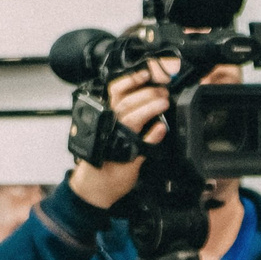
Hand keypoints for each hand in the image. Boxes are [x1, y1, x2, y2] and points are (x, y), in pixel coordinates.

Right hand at [67, 62, 177, 209]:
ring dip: (149, 106)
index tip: (146, 72)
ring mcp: (116, 139)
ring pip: (131, 116)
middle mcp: (109, 124)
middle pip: (126, 101)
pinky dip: (152, 135)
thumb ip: (132, 118)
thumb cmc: (106, 159)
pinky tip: (161, 128)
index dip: (130, 80)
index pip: (116, 91)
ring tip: (164, 102)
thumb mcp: (117, 133)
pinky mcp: (126, 157)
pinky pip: (141, 143)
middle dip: (146, 92)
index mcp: (106, 116)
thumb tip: (150, 103)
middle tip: (163, 89)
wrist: (97, 186)